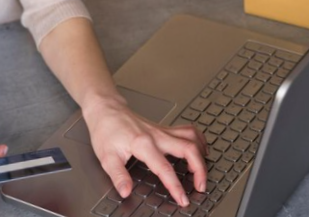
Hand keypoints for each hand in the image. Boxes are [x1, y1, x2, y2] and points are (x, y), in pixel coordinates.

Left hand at [83, 95, 207, 206]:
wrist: (106, 109)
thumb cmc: (106, 130)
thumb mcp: (106, 157)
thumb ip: (118, 176)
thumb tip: (125, 191)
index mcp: (143, 144)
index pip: (165, 169)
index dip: (176, 186)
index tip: (182, 199)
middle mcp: (157, 135)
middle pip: (188, 149)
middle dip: (200, 169)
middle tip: (200, 186)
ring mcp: (162, 130)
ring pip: (191, 137)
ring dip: (201, 154)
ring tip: (203, 171)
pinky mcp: (164, 128)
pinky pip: (187, 131)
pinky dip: (198, 140)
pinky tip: (199, 150)